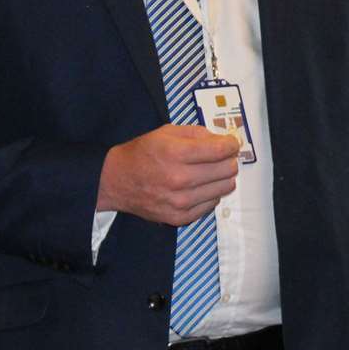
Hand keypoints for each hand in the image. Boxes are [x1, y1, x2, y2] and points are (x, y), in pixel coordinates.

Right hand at [97, 125, 240, 224]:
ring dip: (222, 178)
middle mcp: (179, 179)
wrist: (117, 181)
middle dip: (228, 160)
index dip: (231, 144)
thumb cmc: (143, 154)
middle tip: (220, 157)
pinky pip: (212, 204)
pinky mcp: (180, 217)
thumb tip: (225, 140)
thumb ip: (199, 133)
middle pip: (227, 169)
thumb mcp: (167, 132)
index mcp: (176, 153)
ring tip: (210, 172)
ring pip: (225, 188)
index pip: (222, 149)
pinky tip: (200, 187)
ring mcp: (180, 201)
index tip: (230, 143)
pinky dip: (211, 194)